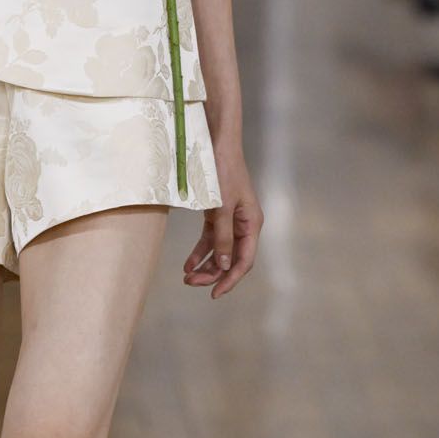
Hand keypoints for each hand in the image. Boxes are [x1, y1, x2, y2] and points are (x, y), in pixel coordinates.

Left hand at [183, 144, 262, 296]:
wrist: (216, 143)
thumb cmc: (222, 172)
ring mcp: (231, 219)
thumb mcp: (221, 206)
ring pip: (220, 251)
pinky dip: (200, 251)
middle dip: (213, 274)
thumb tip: (224, 265)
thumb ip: (222, 236)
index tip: (214, 294)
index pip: (244, 261)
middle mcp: (244, 225)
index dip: (230, 280)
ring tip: (187, 277)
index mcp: (252, 224)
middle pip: (231, 259)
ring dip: (205, 265)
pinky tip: (188, 263)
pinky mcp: (218, 213)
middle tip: (191, 284)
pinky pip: (211, 238)